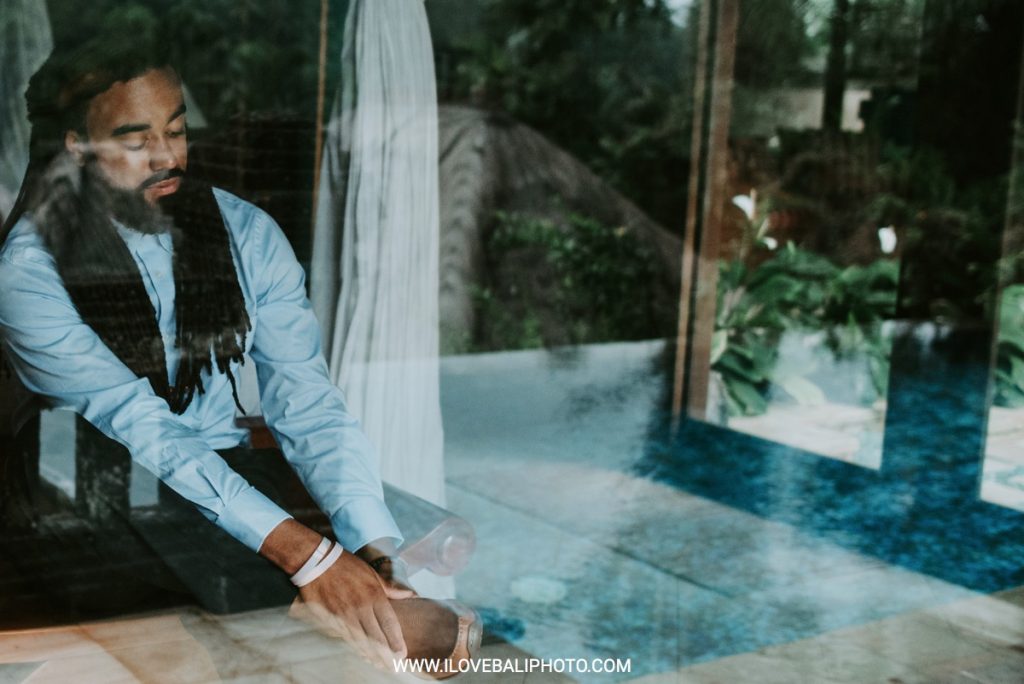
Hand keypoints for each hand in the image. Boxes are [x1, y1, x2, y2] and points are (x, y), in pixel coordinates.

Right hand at [260, 521, 408, 668]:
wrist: (317, 562)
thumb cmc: (347, 566)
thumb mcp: (372, 573)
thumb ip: (391, 589)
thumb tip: (411, 595)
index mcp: (374, 595)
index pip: (388, 623)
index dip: (396, 641)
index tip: (402, 654)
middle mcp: (360, 607)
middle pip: (375, 637)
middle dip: (385, 655)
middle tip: (392, 667)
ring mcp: (344, 614)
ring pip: (360, 640)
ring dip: (370, 655)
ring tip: (378, 665)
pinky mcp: (330, 618)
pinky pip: (344, 637)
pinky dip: (354, 647)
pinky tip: (360, 654)